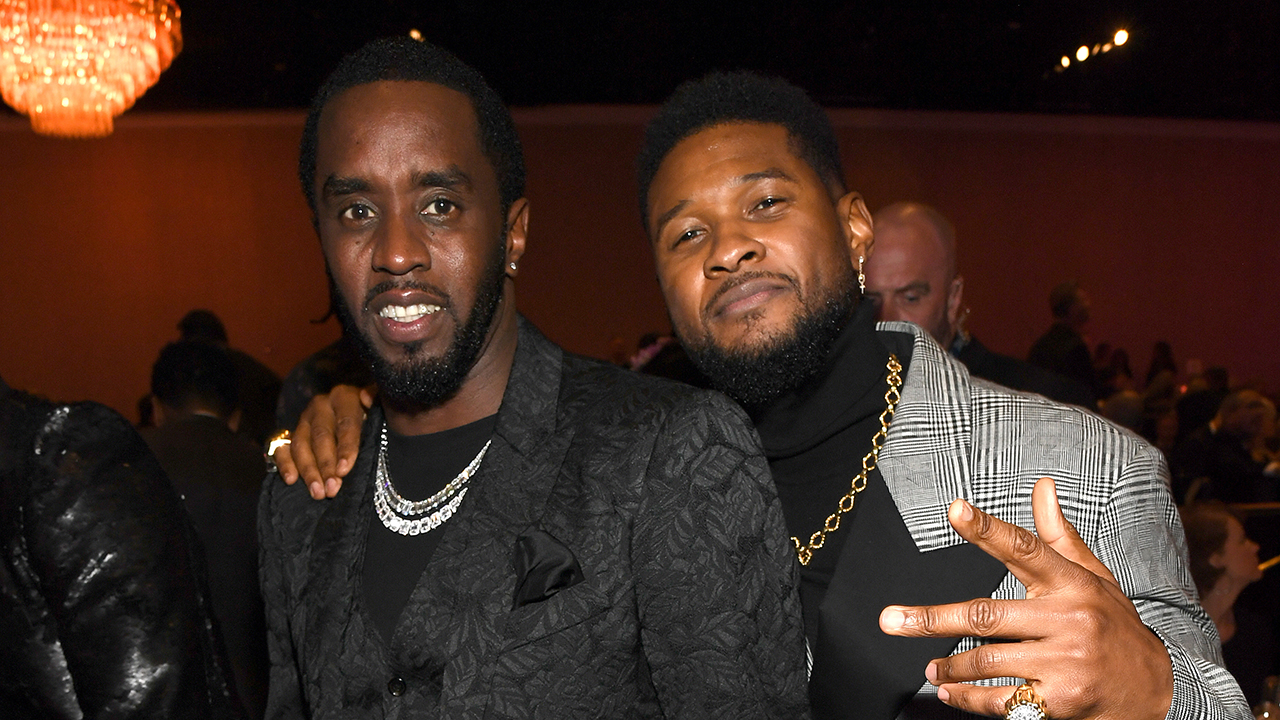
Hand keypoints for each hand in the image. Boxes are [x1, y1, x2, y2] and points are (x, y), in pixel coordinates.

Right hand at [273, 384, 373, 499]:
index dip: (346, 447)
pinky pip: (281, 448)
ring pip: (301, 445)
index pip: (346, 423)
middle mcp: (321, 406)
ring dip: (308, 471)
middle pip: (321, 436)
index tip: (345, 469)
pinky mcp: (290, 433)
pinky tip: (291, 480)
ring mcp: (304, 420)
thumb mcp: (380, 407)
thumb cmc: (373, 417)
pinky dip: (284, 464)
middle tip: (332, 489)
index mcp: (344, 397)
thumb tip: (367, 398)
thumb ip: (379, 401)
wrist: (355, 417)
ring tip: (317, 493)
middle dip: (326, 465)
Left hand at [878, 478, 1173, 718]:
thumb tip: (1042, 486)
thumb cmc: (1114, 625)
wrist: (1161, 689)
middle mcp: (1069, 619)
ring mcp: (1066, 663)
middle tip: (890, 620)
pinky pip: (1002, 699)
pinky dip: (969, 698)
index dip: (987, 530)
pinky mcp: (1062, 702)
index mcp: (1073, 583)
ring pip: (987, 660)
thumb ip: (1058, 536)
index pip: (1025, 548)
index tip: (954, 509)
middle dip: (932, 619)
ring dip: (950, 665)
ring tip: (929, 666)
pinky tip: (949, 690)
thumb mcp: (1093, 577)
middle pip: (986, 615)